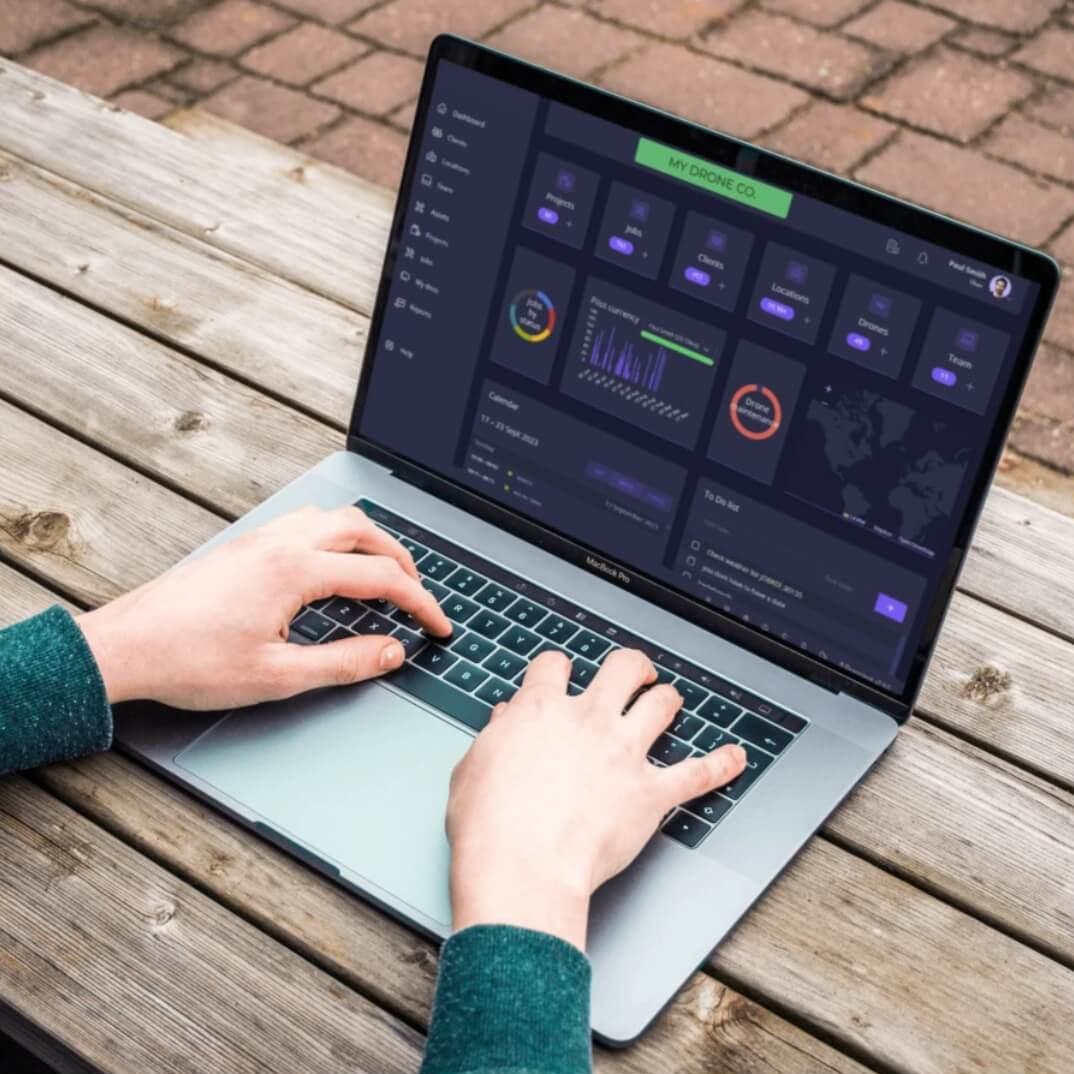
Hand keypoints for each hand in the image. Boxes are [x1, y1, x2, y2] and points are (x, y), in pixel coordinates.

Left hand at [77, 505, 450, 708]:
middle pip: (363, 531)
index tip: (438, 625)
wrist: (125, 647)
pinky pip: (302, 523)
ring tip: (379, 572)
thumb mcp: (278, 675)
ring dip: (366, 541)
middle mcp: (281, 544)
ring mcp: (259, 540)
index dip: (420, 603)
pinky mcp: (242, 546)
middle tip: (416, 592)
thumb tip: (391, 652)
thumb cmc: (190, 661)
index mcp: (297, 571)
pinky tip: (326, 565)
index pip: (381, 578)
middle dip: (400, 559)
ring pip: (331, 518)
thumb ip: (344, 663)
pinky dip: (333, 537)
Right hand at [446, 649, 746, 950]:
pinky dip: (720, 765)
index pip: (555, 665)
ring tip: (667, 702)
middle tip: (633, 675)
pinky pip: (698, 773)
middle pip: (622, 668)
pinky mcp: (650, 793)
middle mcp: (589, 720)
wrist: (521, 868)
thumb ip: (497, 735)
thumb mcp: (472, 767)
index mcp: (542, 710)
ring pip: (662, 704)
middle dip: (631, 668)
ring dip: (666, 700)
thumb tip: (507, 718)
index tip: (560, 676)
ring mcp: (624, 754)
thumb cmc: (489, 825)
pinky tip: (735, 757)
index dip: (558, 668)